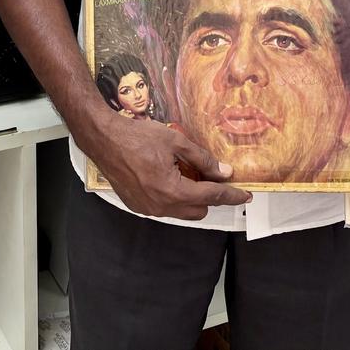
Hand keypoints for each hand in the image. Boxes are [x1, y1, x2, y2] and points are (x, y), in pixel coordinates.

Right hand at [82, 111, 251, 220]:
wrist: (104, 140)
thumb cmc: (137, 136)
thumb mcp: (175, 141)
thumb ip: (202, 159)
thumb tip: (223, 172)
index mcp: (172, 190)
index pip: (211, 197)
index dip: (231, 195)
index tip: (245, 195)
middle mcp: (160, 206)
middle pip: (198, 210)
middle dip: (210, 196)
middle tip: (213, 176)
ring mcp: (147, 209)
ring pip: (181, 212)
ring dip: (191, 198)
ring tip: (189, 174)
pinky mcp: (137, 207)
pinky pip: (165, 208)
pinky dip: (173, 197)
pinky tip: (169, 177)